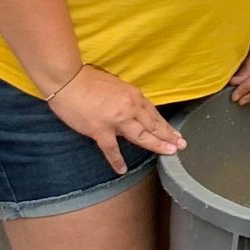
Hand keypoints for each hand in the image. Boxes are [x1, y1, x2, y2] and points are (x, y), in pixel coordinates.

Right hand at [49, 65, 183, 171]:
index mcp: (133, 95)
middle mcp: (130, 107)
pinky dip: (117, 160)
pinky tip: (122, 169)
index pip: (153, 113)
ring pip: (141, 136)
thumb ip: (125, 101)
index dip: (165, 125)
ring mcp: (117, 120)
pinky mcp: (100, 130)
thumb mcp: (116, 86)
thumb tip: (130, 115)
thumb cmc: (88, 80)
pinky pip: (111, 149)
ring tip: (168, 152)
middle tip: (181, 145)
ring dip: (156, 145)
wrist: (68, 80)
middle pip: (153, 125)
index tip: (175, 133)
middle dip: (168, 136)